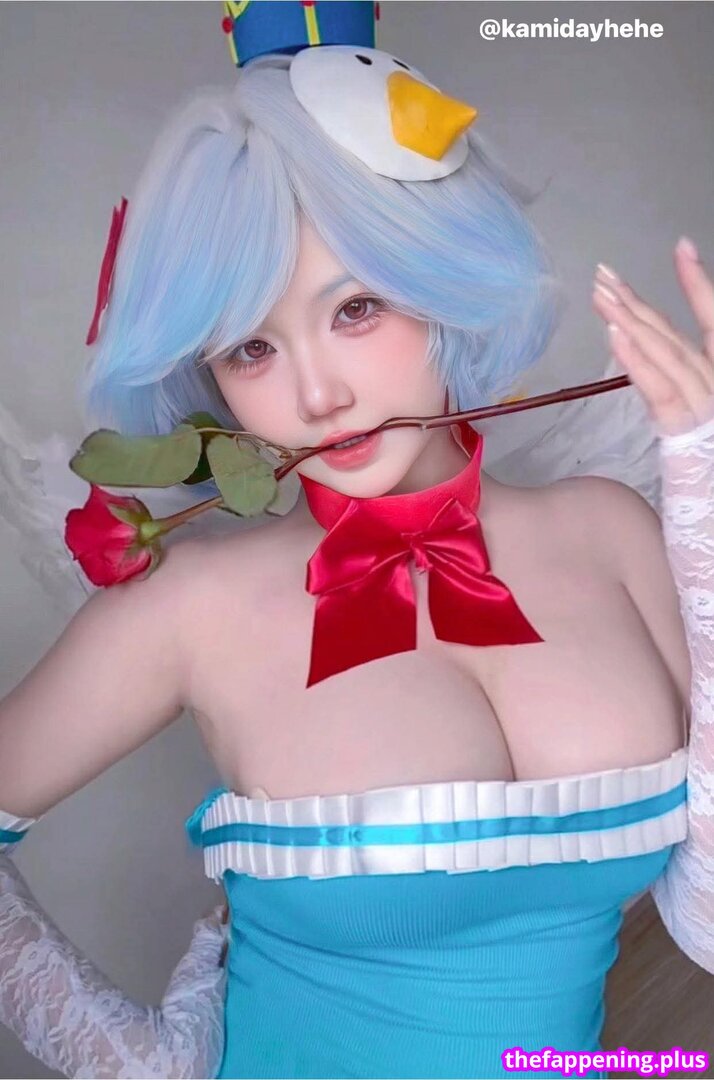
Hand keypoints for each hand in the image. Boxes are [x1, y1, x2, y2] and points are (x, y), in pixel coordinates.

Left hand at [591, 237, 713, 437]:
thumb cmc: (713, 468)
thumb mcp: (703, 417)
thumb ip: (685, 388)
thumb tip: (659, 359)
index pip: (713, 321)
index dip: (698, 283)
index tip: (681, 246)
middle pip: (674, 334)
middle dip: (637, 301)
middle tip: (603, 274)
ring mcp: (709, 404)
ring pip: (665, 354)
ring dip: (629, 320)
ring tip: (600, 295)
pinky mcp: (691, 431)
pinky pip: (660, 390)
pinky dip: (636, 360)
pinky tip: (614, 335)